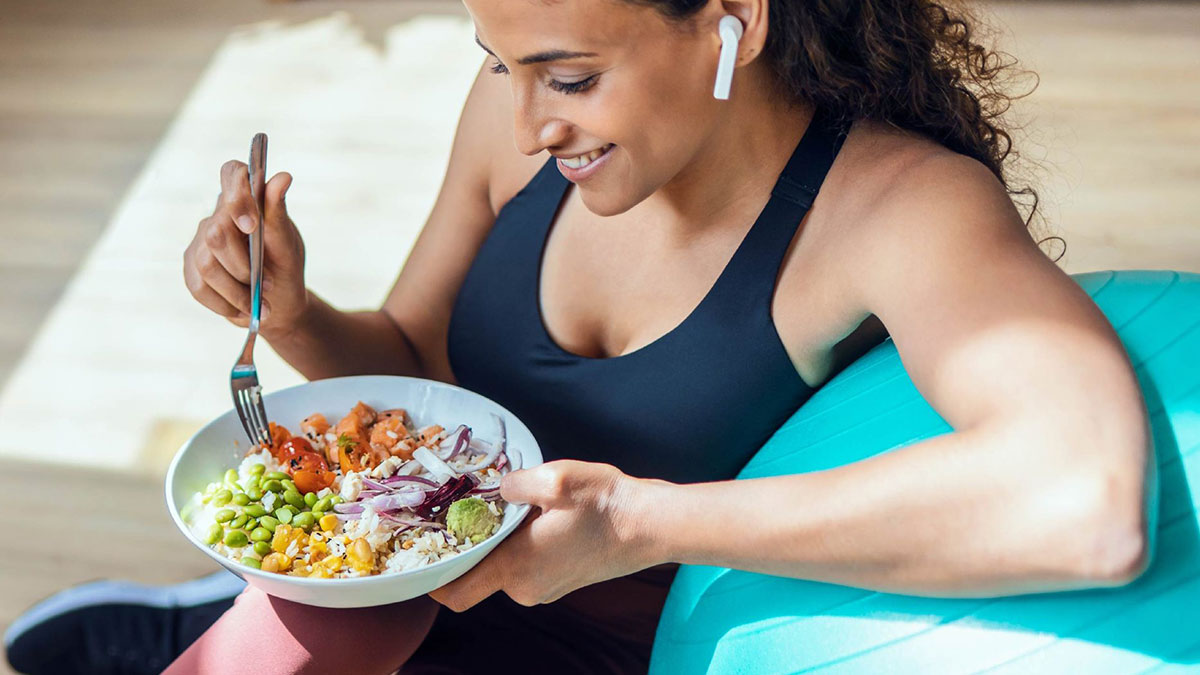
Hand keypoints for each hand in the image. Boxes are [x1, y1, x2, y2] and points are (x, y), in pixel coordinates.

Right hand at [183, 160, 307, 338]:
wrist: (279, 304)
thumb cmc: (285, 266)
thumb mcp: (288, 242)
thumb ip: (278, 212)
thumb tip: (283, 177)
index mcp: (245, 201)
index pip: (231, 174)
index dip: (236, 194)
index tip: (252, 225)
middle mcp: (217, 216)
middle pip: (216, 233)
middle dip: (243, 265)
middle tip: (267, 282)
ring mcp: (199, 243)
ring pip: (207, 265)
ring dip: (237, 291)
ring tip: (259, 303)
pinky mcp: (191, 269)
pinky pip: (199, 287)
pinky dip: (225, 303)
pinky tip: (244, 309)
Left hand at [428, 460, 654, 611]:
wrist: (651, 524)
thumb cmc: (606, 504)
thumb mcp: (556, 480)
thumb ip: (513, 483)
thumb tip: (496, 488)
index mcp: (516, 568)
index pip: (456, 593)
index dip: (433, 578)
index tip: (424, 550)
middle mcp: (526, 587)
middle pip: (477, 575)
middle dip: (469, 545)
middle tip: (466, 508)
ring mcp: (546, 587)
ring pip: (503, 568)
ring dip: (498, 541)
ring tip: (508, 505)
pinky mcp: (561, 580)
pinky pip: (525, 566)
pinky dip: (520, 544)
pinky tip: (535, 515)